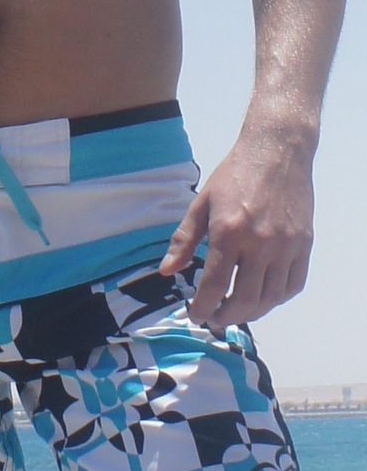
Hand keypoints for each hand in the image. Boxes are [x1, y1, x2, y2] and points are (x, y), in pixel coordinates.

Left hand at [159, 130, 314, 329]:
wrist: (277, 151)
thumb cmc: (235, 175)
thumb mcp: (201, 202)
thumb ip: (184, 240)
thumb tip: (167, 271)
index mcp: (229, 232)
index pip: (214, 285)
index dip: (203, 308)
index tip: (197, 315)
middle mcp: (260, 242)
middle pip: (245, 299)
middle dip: (226, 317)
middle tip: (215, 319)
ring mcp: (286, 244)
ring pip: (271, 297)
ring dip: (252, 313)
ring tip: (237, 310)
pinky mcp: (304, 243)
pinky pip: (293, 284)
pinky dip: (277, 298)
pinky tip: (263, 296)